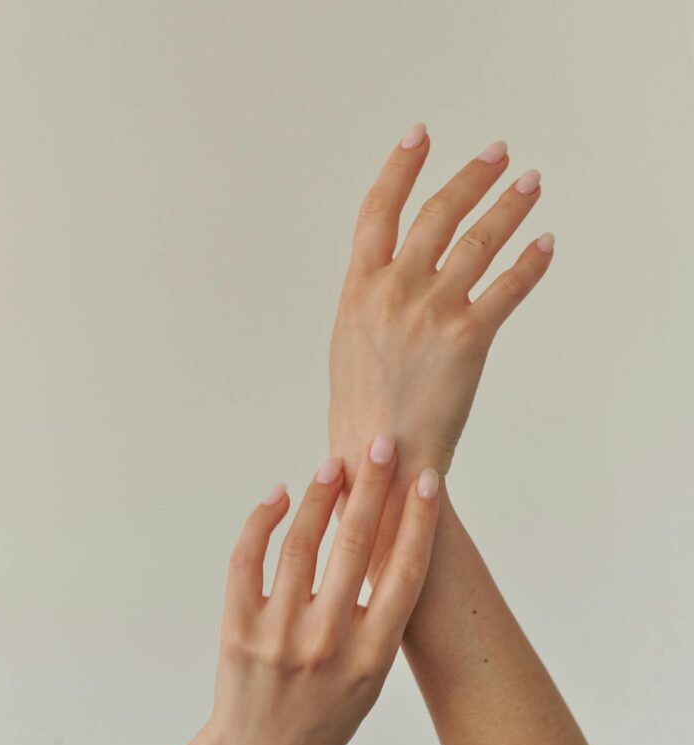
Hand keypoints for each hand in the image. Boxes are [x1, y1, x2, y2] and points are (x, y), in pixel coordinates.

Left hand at [155, 437, 440, 744]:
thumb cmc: (325, 712)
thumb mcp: (371, 676)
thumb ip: (381, 616)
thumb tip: (385, 541)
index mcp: (372, 655)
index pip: (404, 574)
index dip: (418, 520)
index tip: (426, 479)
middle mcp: (328, 641)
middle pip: (355, 547)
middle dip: (372, 488)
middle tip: (381, 446)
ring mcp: (279, 633)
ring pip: (301, 544)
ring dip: (321, 495)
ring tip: (335, 464)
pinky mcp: (239, 627)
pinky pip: (247, 559)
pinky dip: (261, 520)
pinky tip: (279, 494)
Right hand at [329, 124, 552, 570]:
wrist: (380, 456)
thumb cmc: (361, 405)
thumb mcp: (350, 340)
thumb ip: (372, 297)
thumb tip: (396, 268)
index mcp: (358, 288)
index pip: (378, 211)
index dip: (399, 168)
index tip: (420, 137)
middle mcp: (393, 290)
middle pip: (438, 214)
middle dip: (470, 178)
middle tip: (496, 154)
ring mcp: (431, 312)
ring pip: (478, 242)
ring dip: (508, 207)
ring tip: (529, 182)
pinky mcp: (468, 338)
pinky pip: (507, 289)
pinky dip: (530, 262)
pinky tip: (546, 243)